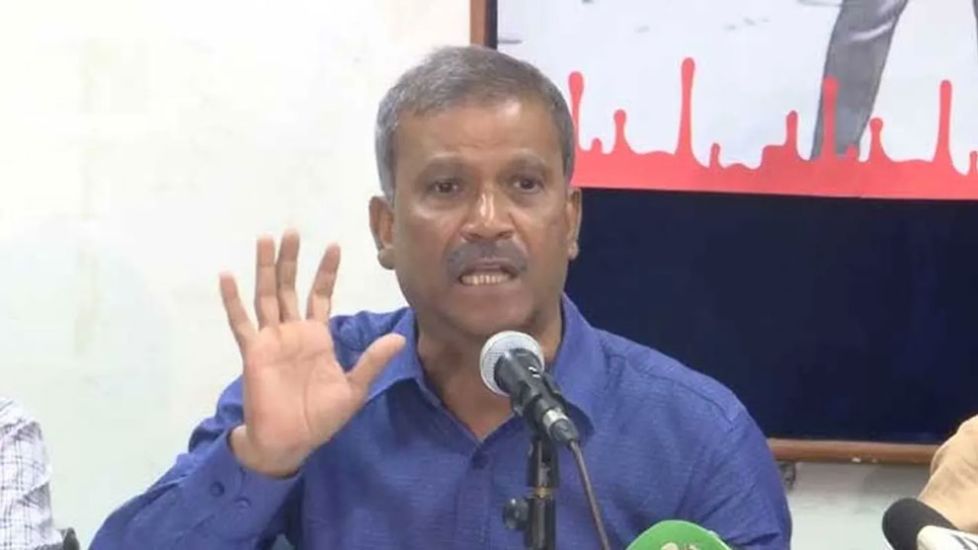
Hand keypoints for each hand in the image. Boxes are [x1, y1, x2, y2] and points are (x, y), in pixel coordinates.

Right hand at [220, 230, 404, 476]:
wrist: (289, 442)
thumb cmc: (320, 418)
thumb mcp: (353, 389)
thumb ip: (371, 361)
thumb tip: (399, 340)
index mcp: (317, 336)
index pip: (320, 295)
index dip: (326, 272)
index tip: (334, 245)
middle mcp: (293, 332)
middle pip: (289, 287)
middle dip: (291, 259)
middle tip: (292, 230)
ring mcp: (271, 339)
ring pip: (266, 295)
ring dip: (265, 268)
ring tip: (265, 240)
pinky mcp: (253, 352)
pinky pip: (241, 323)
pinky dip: (232, 300)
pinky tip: (227, 276)